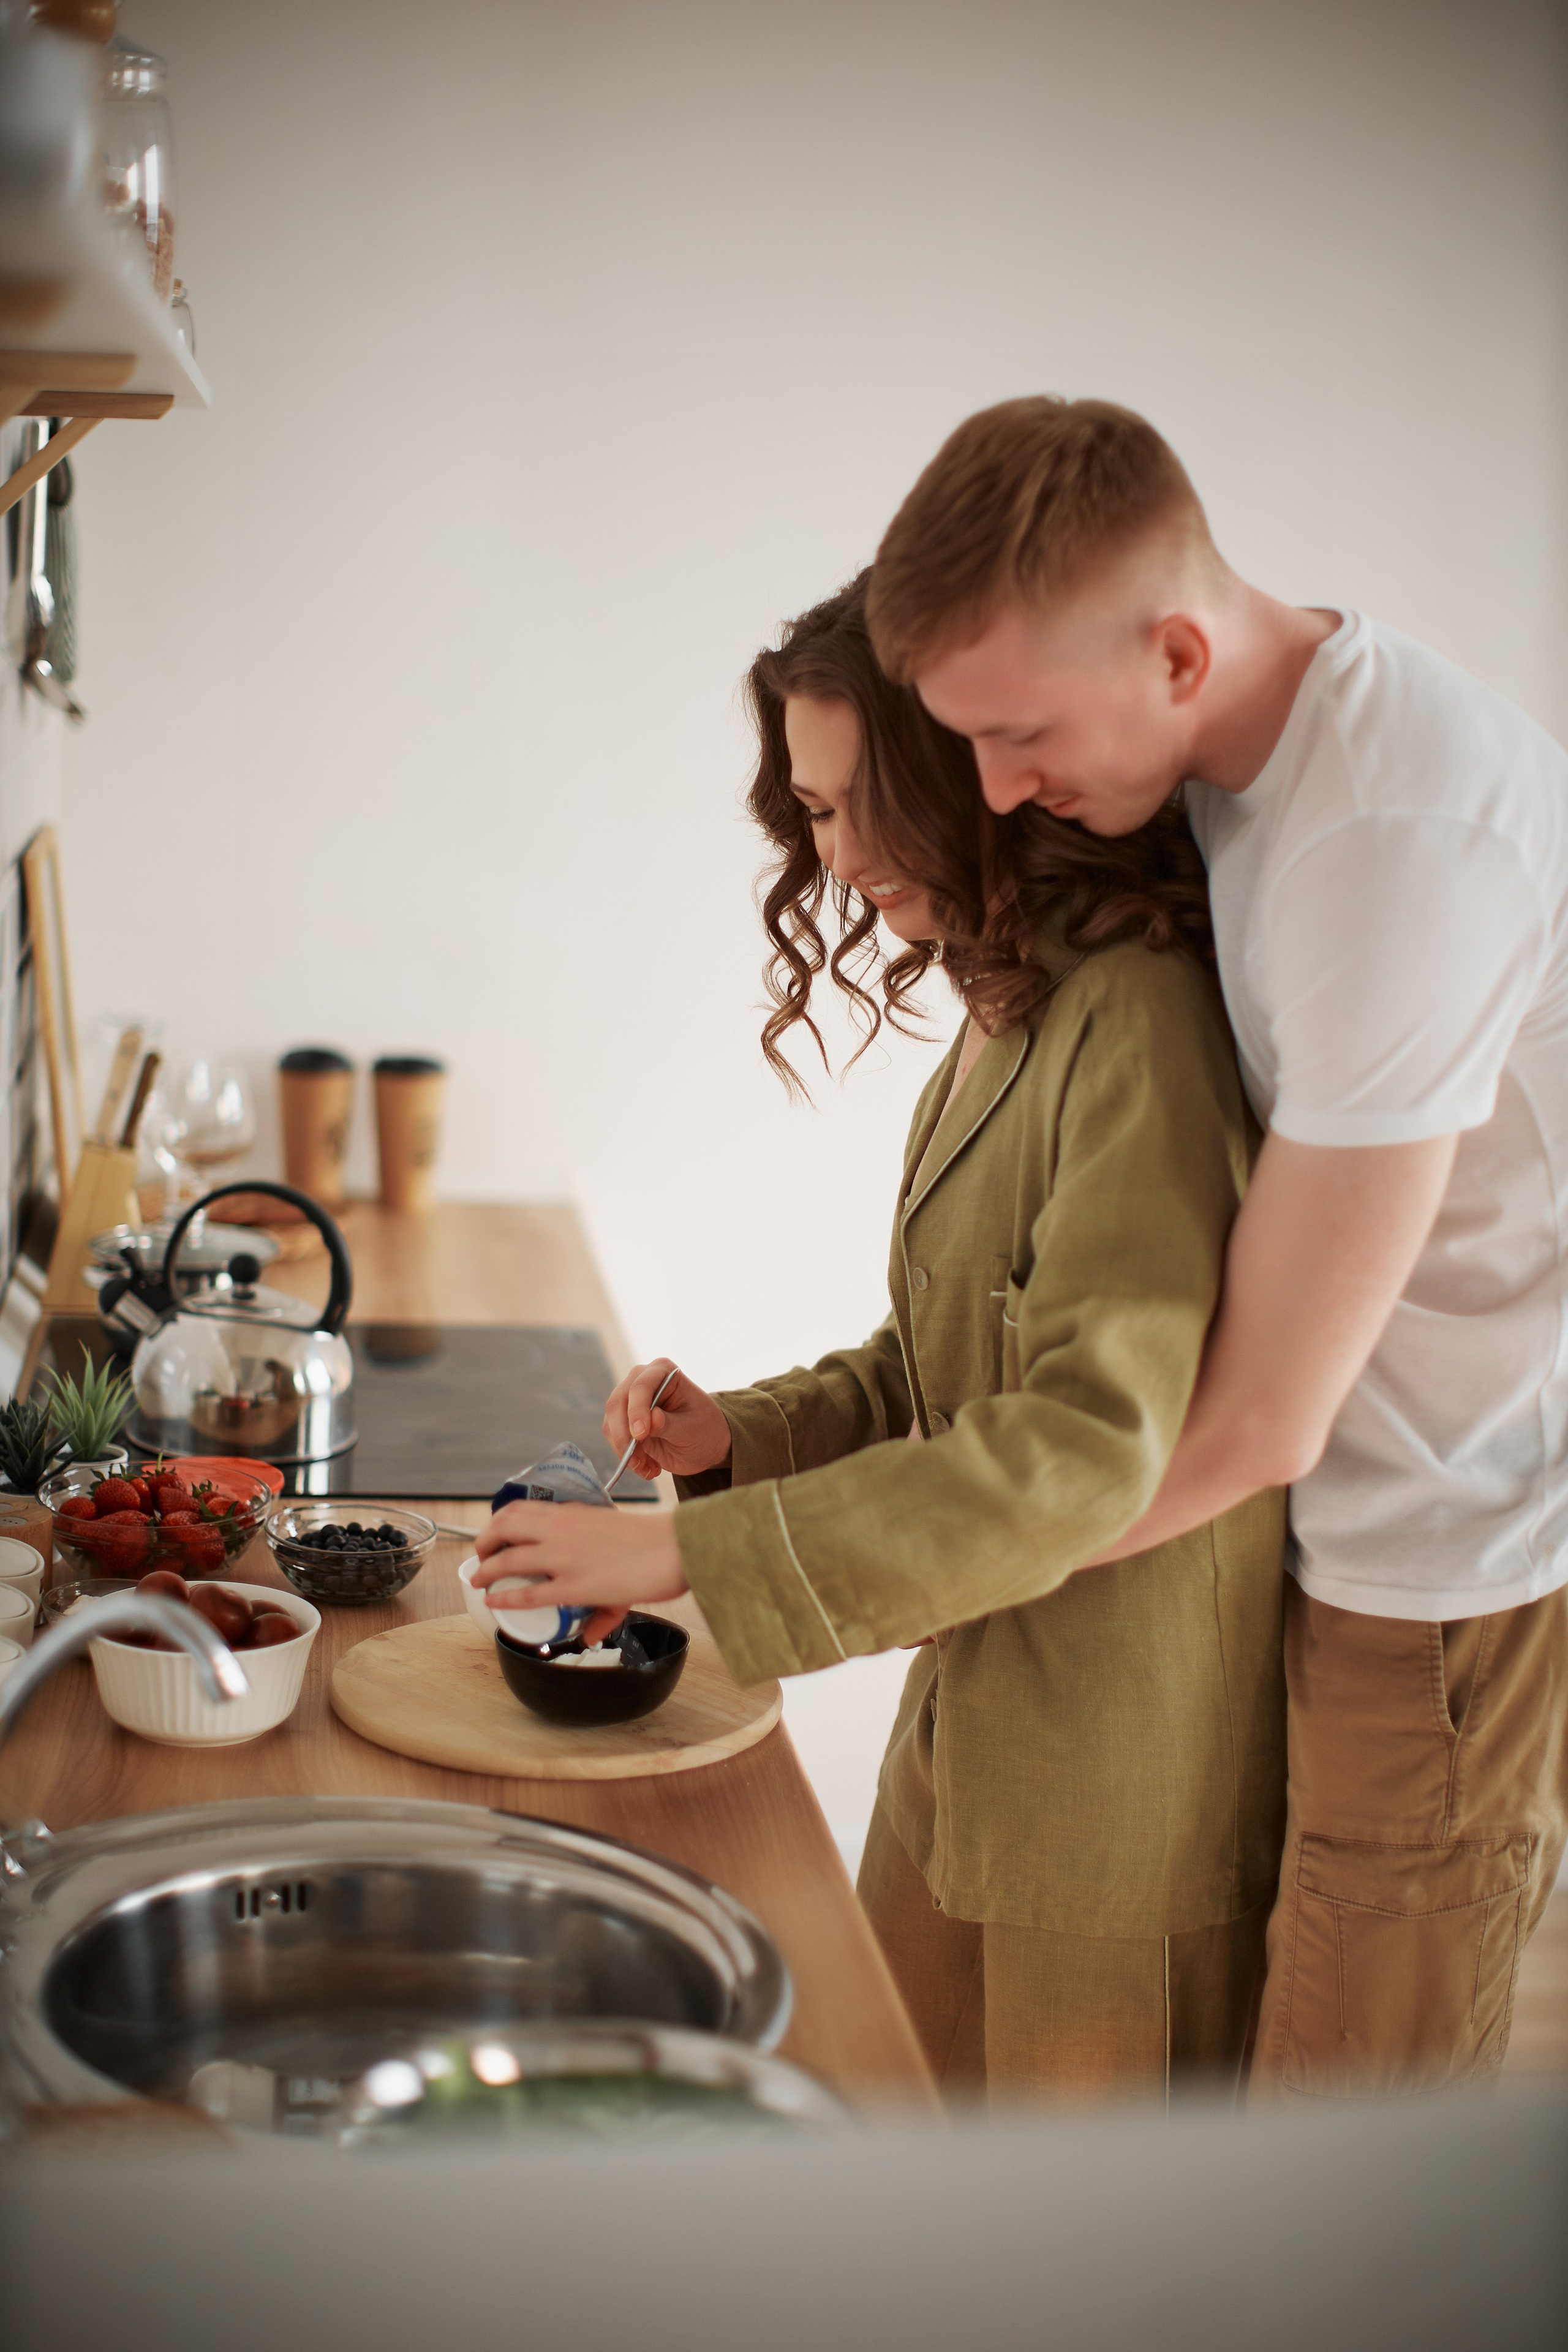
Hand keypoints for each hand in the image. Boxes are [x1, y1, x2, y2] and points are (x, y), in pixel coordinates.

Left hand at [472, 1501, 687, 1645]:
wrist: (672, 1546)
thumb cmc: (650, 1542)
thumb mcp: (616, 1549)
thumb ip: (597, 1576)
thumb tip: (587, 1631)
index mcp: (571, 1513)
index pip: (521, 1509)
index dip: (499, 1522)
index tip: (494, 1536)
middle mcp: (561, 1529)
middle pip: (504, 1525)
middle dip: (485, 1541)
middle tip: (482, 1557)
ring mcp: (564, 1557)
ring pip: (508, 1558)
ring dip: (486, 1569)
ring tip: (481, 1580)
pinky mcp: (573, 1585)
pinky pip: (528, 1593)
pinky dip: (505, 1597)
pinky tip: (495, 1600)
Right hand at [603, 1357, 731, 1481]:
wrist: (705, 1444)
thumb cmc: (705, 1430)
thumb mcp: (692, 1430)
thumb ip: (669, 1424)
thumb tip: (651, 1419)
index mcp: (664, 1371)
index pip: (641, 1386)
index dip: (637, 1410)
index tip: (641, 1435)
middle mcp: (642, 1380)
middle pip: (618, 1403)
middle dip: (625, 1434)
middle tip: (638, 1460)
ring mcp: (630, 1400)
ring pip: (611, 1422)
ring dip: (625, 1449)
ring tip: (649, 1468)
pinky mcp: (624, 1420)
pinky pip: (614, 1437)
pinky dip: (626, 1456)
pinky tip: (648, 1468)